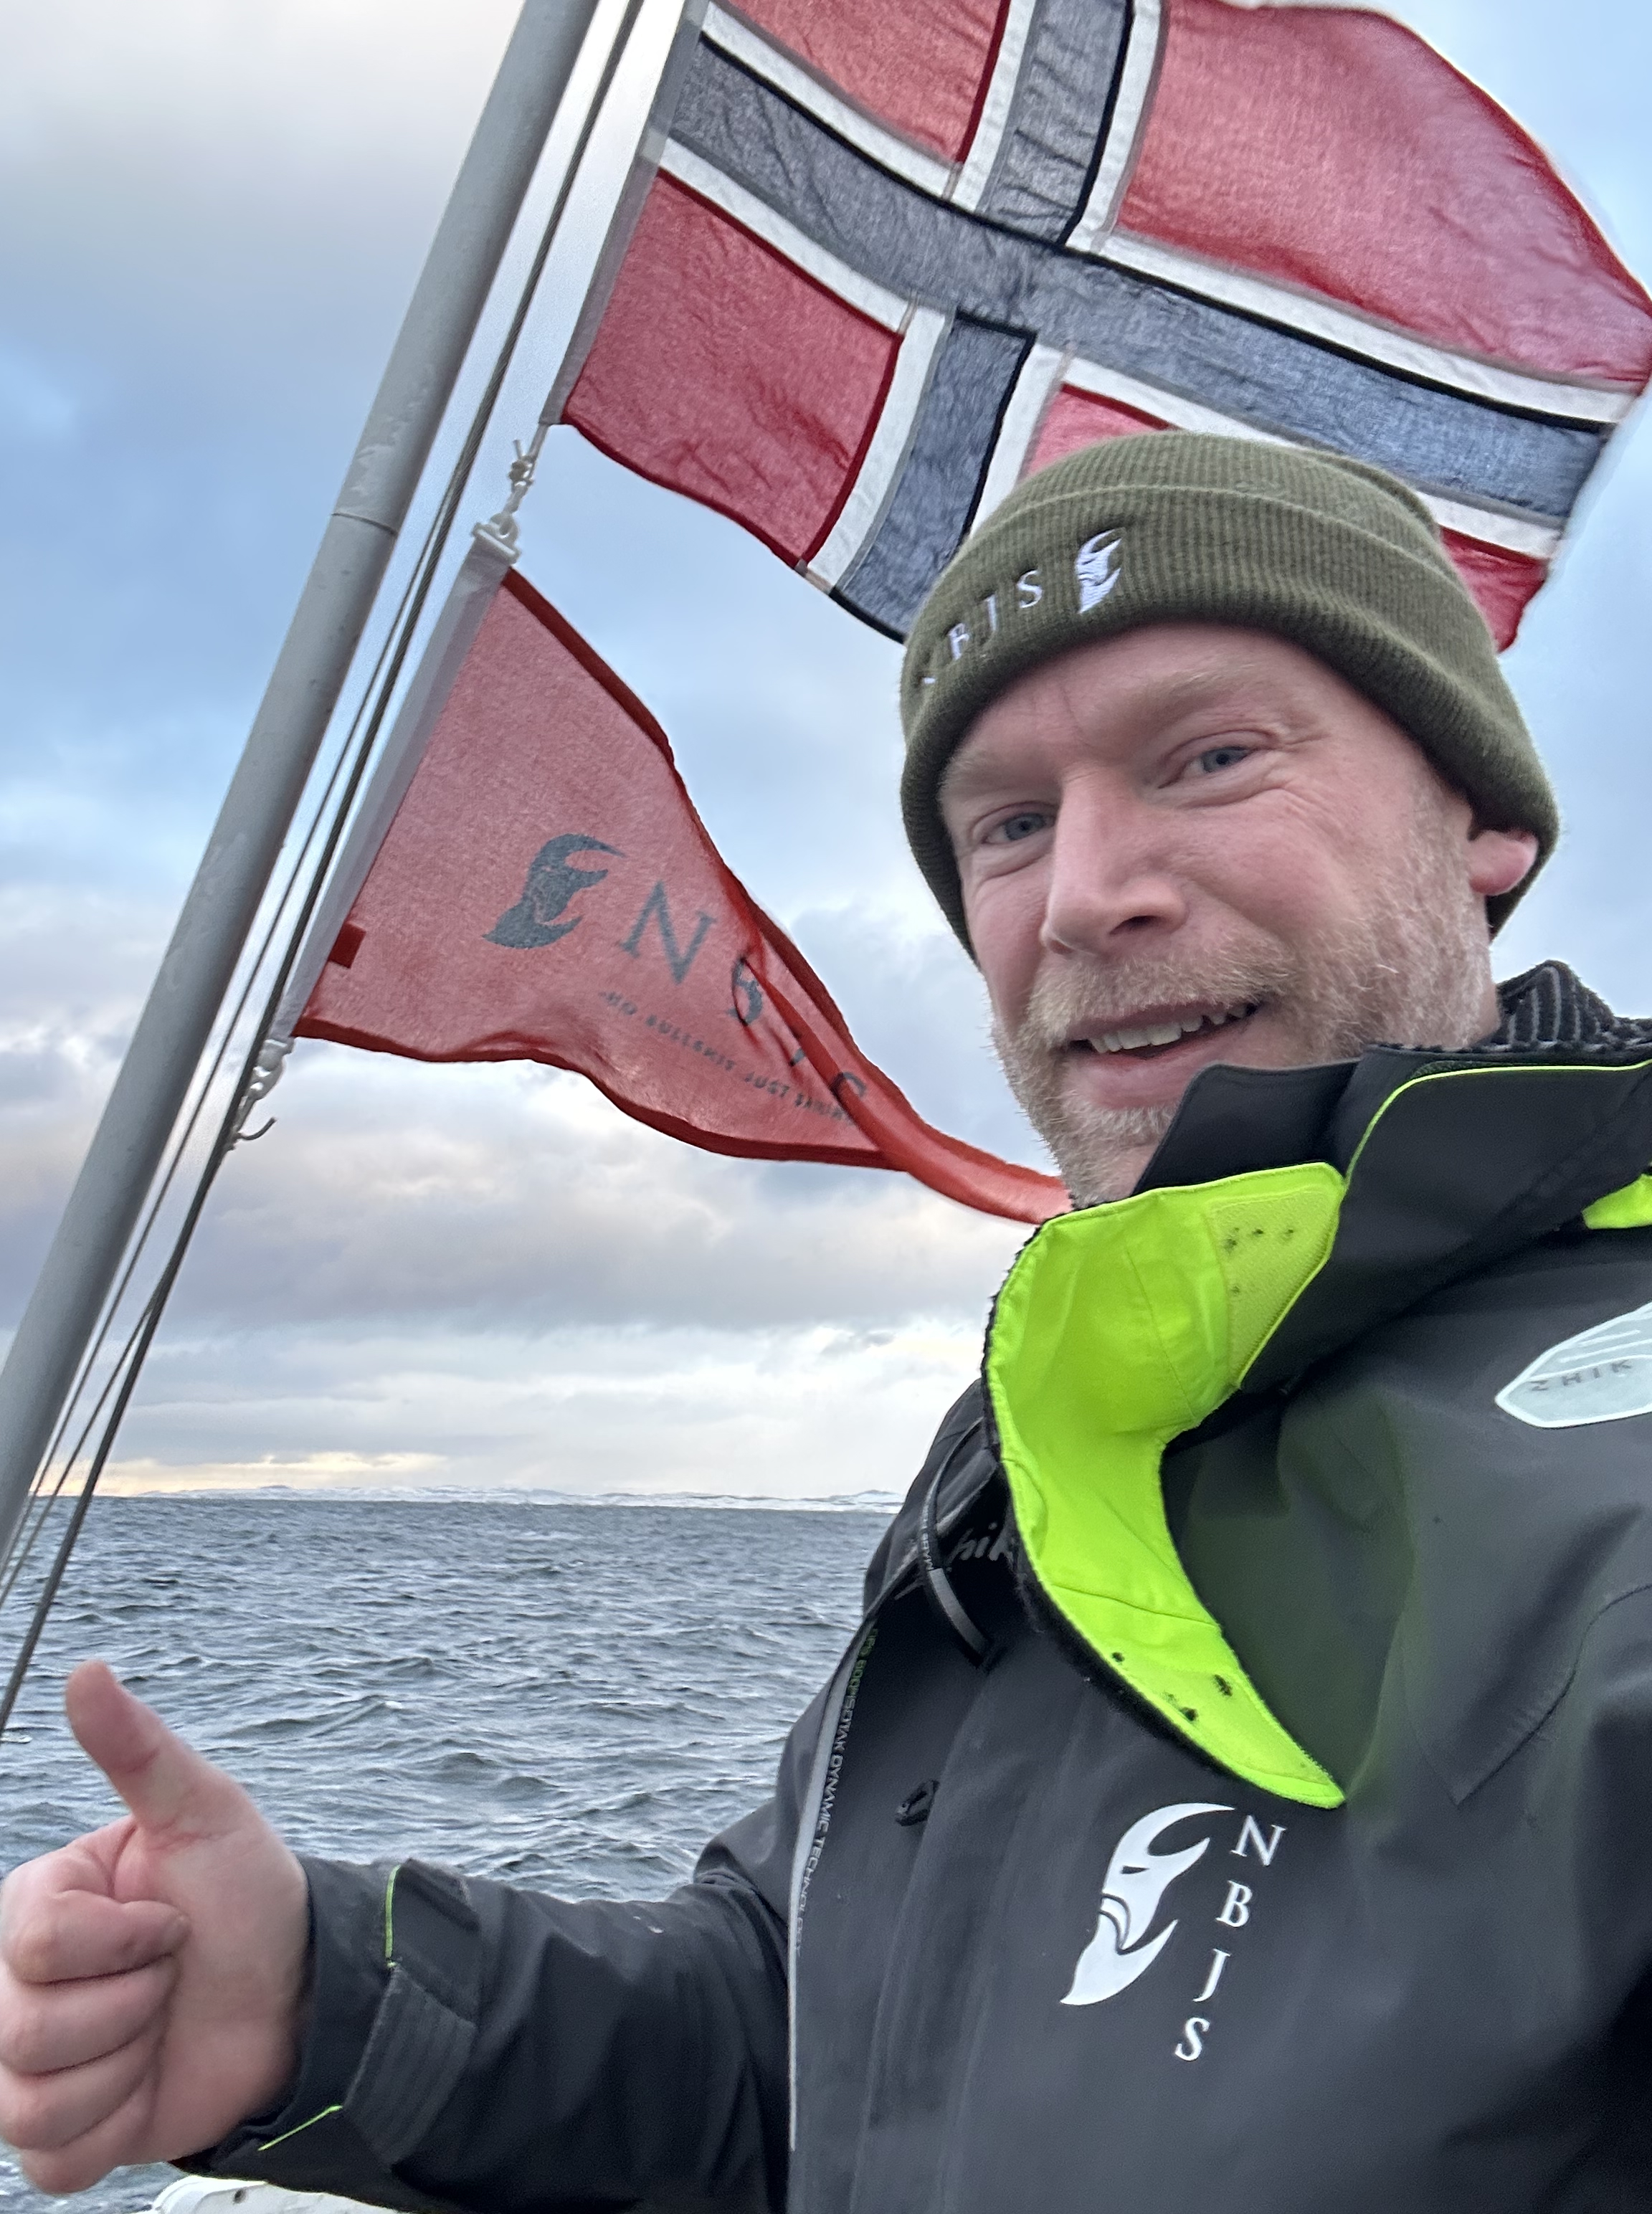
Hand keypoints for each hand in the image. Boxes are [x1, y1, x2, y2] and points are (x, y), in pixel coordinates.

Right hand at [0, 1660, 310, 2190]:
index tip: (172, 1920)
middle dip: (133, 2003)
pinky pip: (52, 2159)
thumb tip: (87, 1672)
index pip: (37, 1945)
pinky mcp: (60, 2135)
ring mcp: (31, 2066)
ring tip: (163, 2026)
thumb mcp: (205, 1812)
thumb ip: (139, 1749)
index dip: (126, 1940)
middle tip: (173, 1976)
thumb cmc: (245, 1898)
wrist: (294, 1995)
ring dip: (128, 2064)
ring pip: (31, 2103)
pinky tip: (148, 2082)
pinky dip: (115, 2126)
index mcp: (38, 1908)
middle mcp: (16, 1987)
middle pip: (25, 2029)